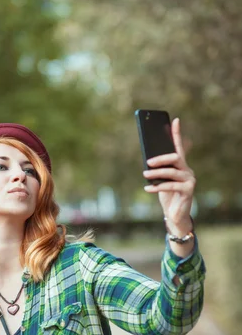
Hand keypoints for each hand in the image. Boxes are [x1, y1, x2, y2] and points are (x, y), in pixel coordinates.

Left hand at [143, 118, 194, 233]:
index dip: (177, 133)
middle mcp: (187, 170)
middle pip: (175, 158)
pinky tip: (148, 188)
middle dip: (160, 158)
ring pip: (172, 172)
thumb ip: (158, 170)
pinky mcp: (188, 190)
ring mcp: (190, 180)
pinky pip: (171, 186)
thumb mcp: (160, 181)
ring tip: (144, 174)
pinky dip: (158, 187)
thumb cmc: (166, 196)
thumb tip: (147, 160)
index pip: (179, 147)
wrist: (175, 215)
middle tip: (148, 162)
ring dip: (156, 174)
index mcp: (181, 166)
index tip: (174, 120)